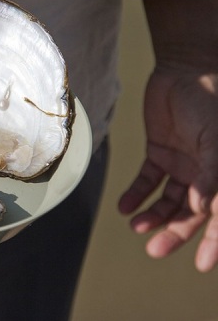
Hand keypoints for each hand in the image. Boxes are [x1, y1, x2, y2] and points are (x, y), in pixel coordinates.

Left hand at [118, 68, 217, 271]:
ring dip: (154, 216)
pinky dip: (137, 195)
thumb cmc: (210, 101)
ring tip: (136, 225)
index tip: (203, 265)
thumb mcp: (215, 140)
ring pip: (169, 200)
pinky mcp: (160, 153)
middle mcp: (206, 173)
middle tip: (154, 250)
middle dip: (176, 233)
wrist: (185, 70)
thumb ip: (211, 173)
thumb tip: (204, 208)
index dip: (216, 241)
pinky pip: (148, 180)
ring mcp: (183, 164)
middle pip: (193, 213)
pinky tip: (125, 207)